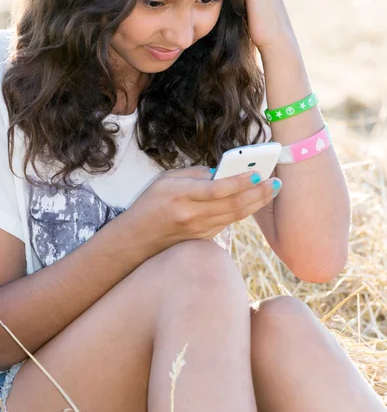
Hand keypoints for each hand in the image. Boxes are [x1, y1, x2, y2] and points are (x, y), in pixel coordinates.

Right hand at [124, 166, 280, 254]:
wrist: (136, 239)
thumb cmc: (150, 203)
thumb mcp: (166, 179)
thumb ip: (196, 173)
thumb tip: (223, 172)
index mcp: (181, 194)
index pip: (217, 189)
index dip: (240, 182)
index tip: (258, 173)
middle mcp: (192, 215)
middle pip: (234, 205)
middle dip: (259, 193)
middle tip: (276, 182)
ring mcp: (200, 230)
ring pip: (236, 216)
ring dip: (257, 202)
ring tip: (272, 189)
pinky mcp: (204, 238)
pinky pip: (229, 222)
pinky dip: (244, 210)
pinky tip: (255, 200)